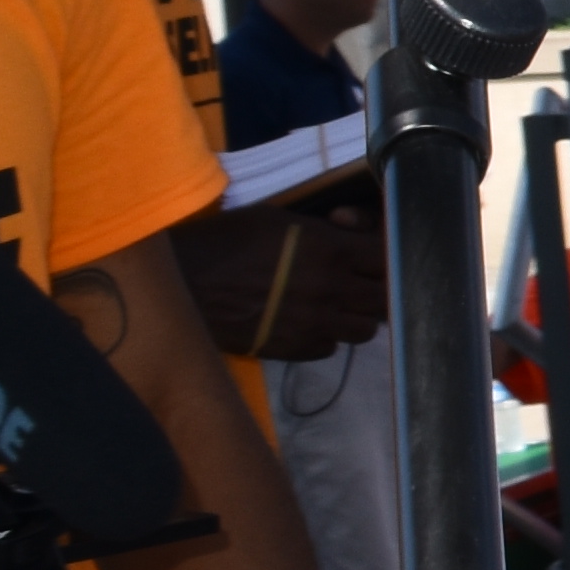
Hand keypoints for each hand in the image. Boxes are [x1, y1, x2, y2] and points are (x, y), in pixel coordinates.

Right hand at [170, 203, 385, 361]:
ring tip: (336, 303)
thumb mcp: (277, 219)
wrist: (181, 284)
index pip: (388, 257)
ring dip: (357, 315)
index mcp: (330, 251)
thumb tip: (351, 231)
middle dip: (379, 287)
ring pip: (365, 329)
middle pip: (385, 298)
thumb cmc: (224, 241)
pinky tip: (309, 322)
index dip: (386, 253)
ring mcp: (314, 324)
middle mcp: (331, 290)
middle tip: (362, 280)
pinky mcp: (293, 349)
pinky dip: (327, 337)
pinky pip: (331, 349)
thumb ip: (324, 229)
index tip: (371, 251)